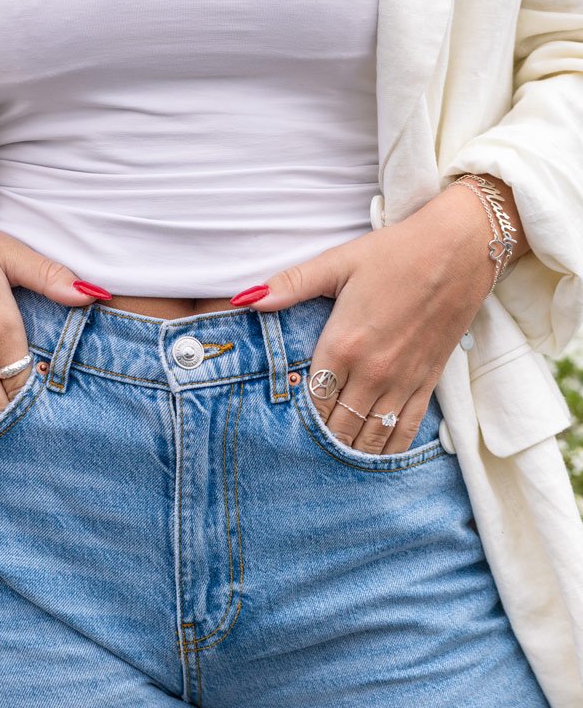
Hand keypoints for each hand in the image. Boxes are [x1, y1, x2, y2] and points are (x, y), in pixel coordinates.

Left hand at [229, 184, 498, 453]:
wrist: (462, 248)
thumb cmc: (396, 253)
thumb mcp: (338, 262)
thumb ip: (291, 284)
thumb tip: (247, 298)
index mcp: (343, 345)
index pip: (311, 401)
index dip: (296, 417)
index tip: (284, 423)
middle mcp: (372, 372)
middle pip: (337, 426)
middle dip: (319, 440)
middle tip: (302, 450)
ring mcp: (403, 381)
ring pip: (370, 437)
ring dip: (349, 450)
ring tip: (331, 459)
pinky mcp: (429, 382)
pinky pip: (406, 431)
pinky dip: (388, 450)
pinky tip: (374, 459)